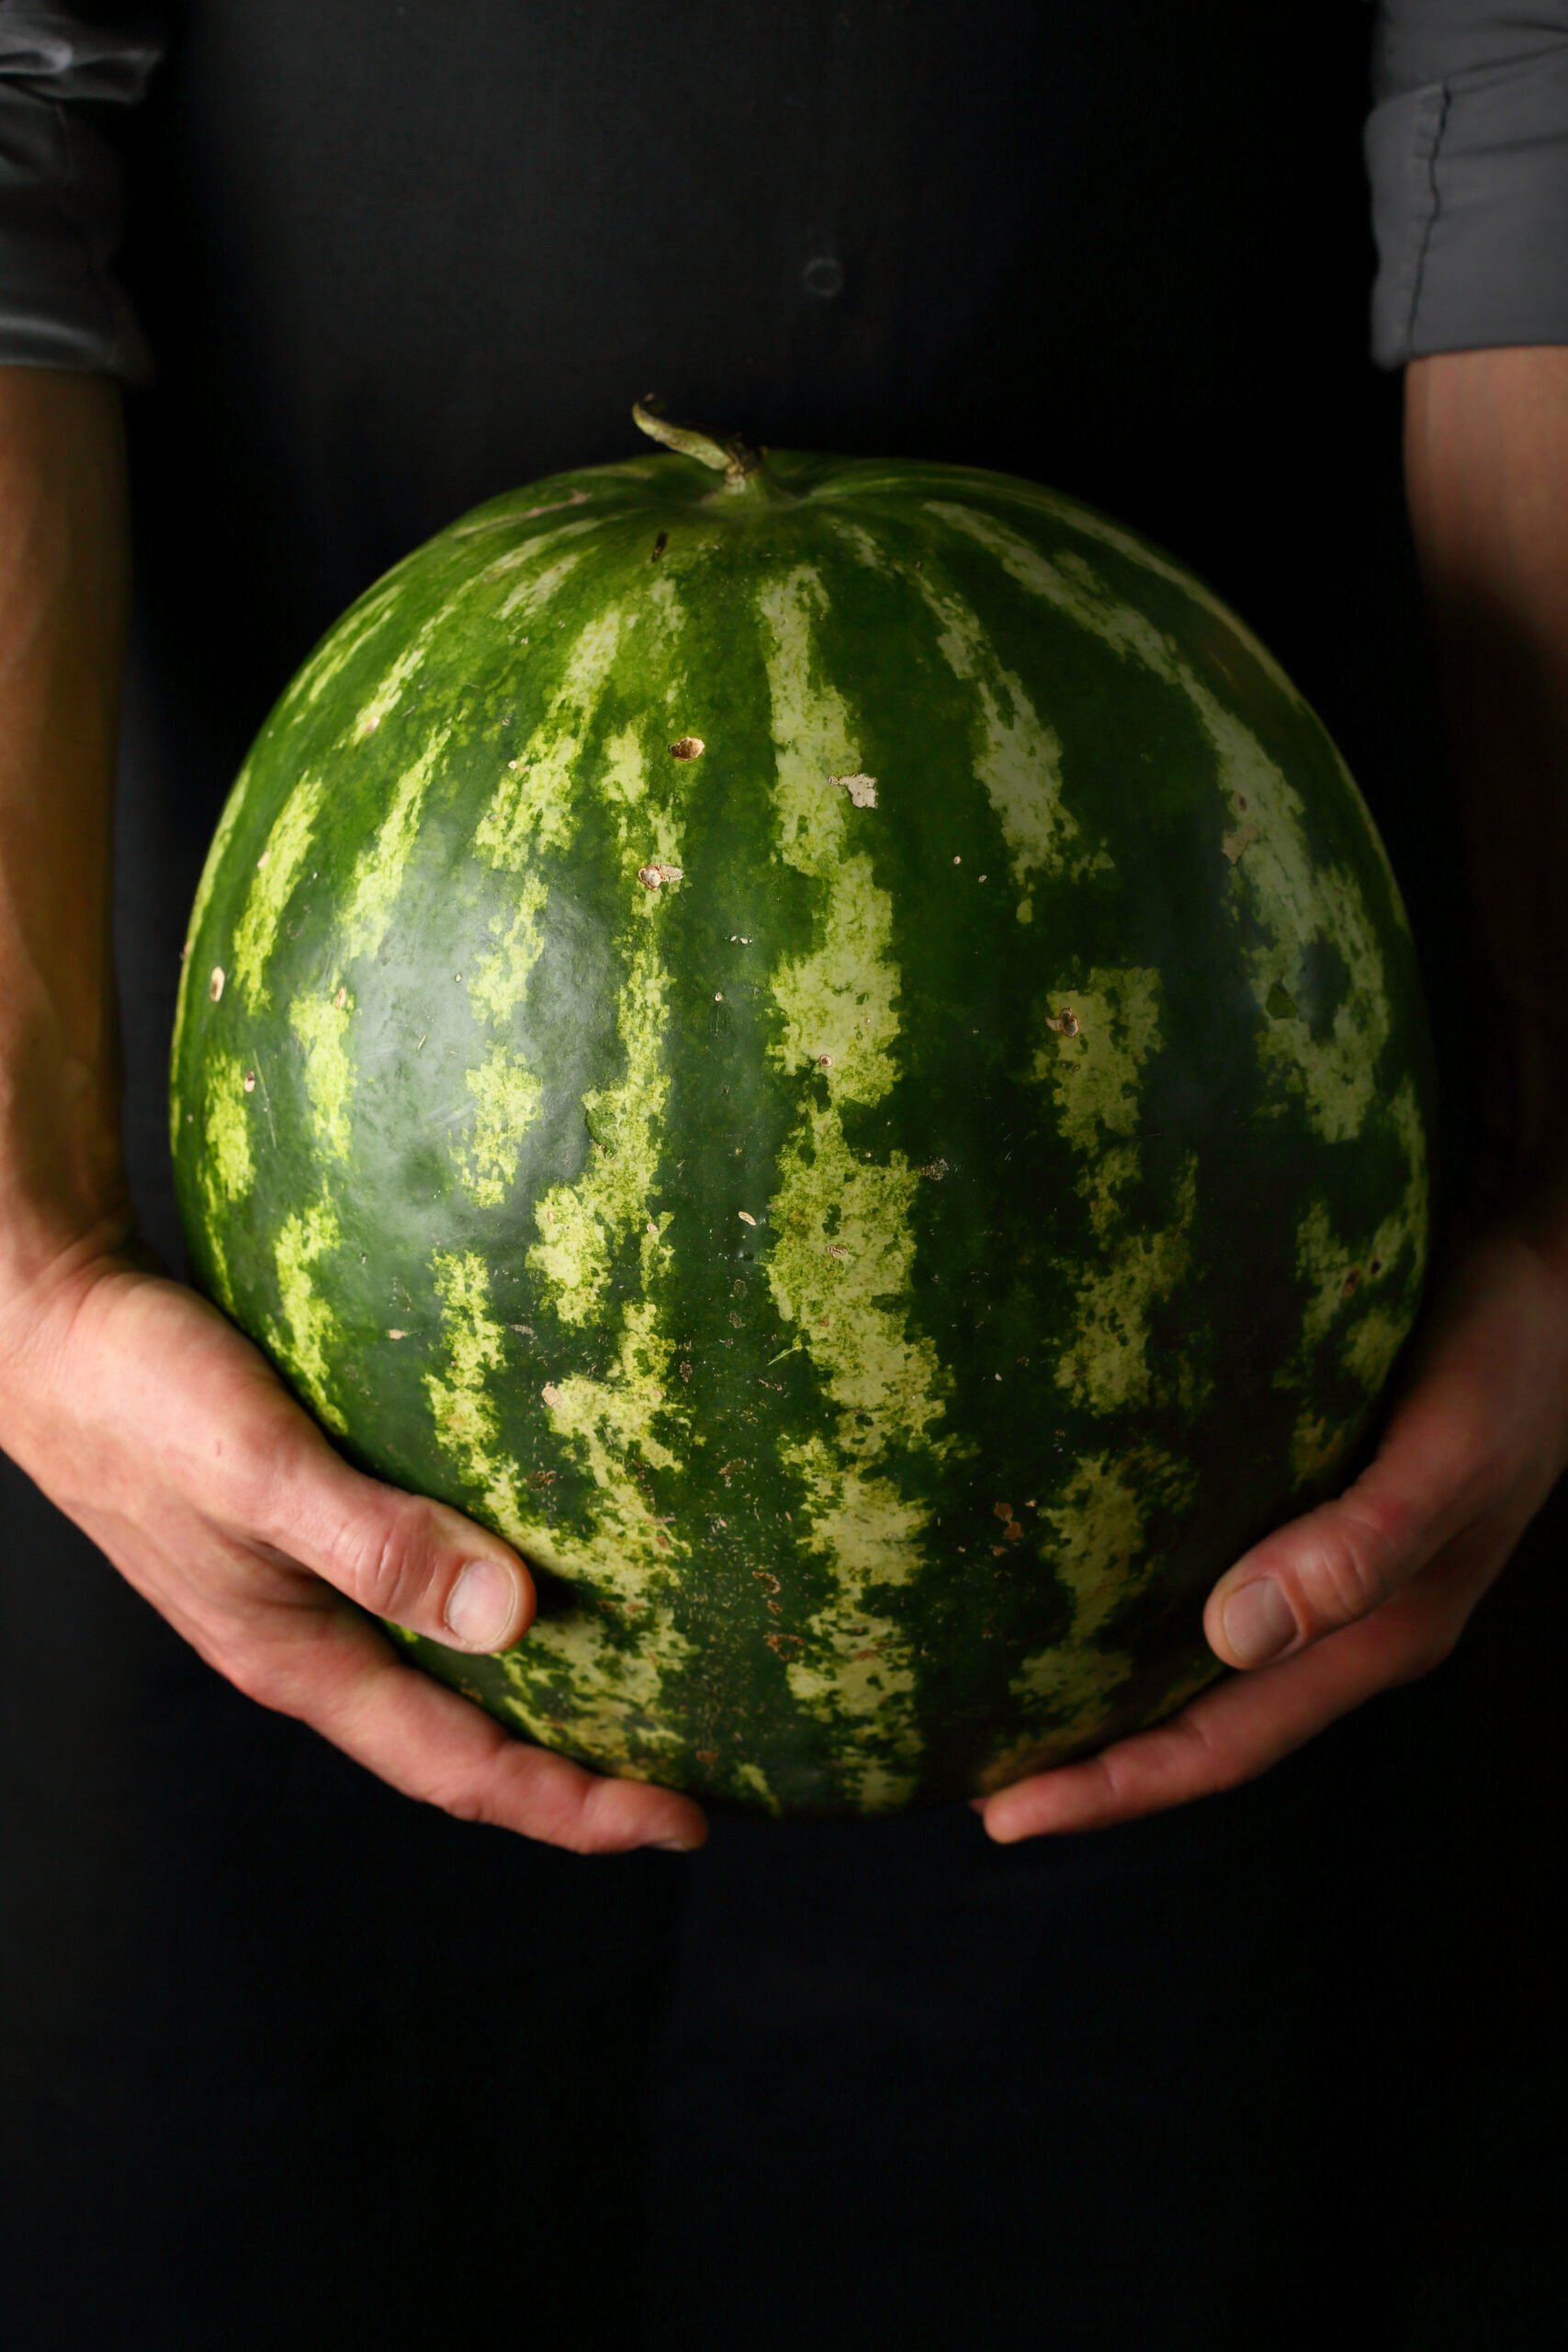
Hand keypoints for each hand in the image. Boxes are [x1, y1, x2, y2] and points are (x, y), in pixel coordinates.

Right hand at [0, 1248, 706, 1854]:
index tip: (683, 1823)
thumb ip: (376, 1546)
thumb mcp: (261, 1473)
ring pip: (447, 1668)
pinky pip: (424, 1587)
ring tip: (649, 1684)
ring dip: (545, 1690)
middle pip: (465, 1737)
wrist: (51, 1328)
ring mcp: (308, 1588)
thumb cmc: (140, 1399)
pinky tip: (552, 1559)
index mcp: (301, 1659)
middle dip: (577, 1770)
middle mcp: (313, 1641)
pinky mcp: (312, 1525)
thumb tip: (511, 1617)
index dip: (573, 1806)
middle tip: (693, 1784)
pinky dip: (497, 1599)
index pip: (460, 1767)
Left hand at [975, 1216, 1567, 1841]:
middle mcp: (1349, 1626)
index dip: (1116, 1788)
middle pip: (1206, 1725)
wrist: (1558, 1287)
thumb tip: (1232, 1636)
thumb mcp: (1449, 1449)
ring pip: (1206, 1668)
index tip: (1002, 1817)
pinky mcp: (1315, 1512)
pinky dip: (1142, 1608)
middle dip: (1097, 1766)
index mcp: (1379, 1638)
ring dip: (1114, 1697)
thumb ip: (1359, 1547)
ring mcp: (1335, 1576)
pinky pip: (1213, 1584)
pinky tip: (1082, 1582)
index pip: (1223, 1745)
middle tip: (977, 1786)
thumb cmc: (1509, 1358)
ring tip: (1009, 1705)